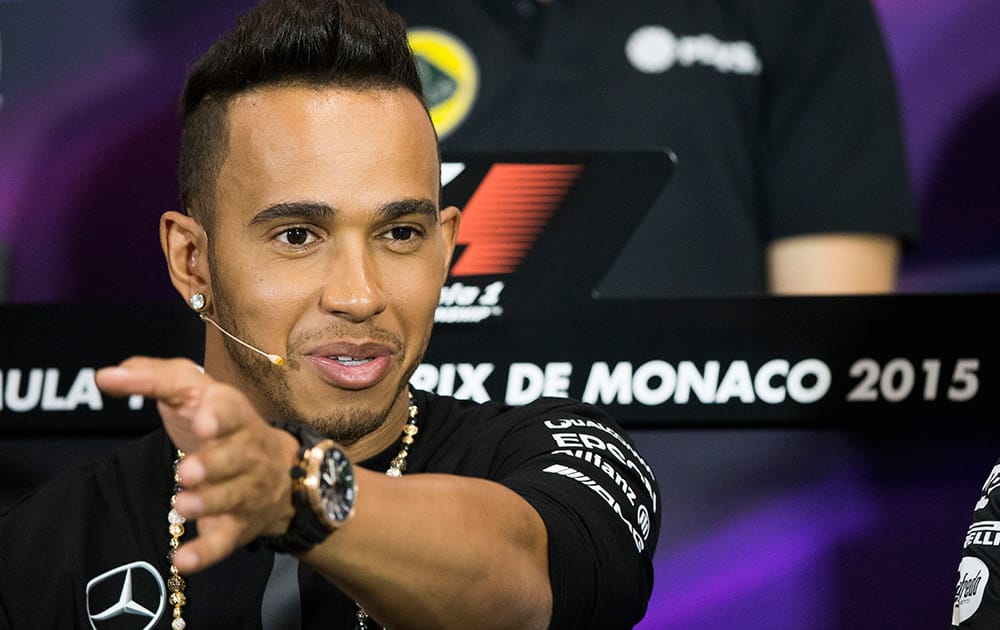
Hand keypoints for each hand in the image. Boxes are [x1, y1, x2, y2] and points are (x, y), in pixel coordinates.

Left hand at [96, 356, 298, 572]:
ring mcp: (246, 490)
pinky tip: (183, 560)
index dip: (219, 417)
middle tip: (187, 472)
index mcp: (234, 414)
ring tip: (183, 505)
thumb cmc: (219, 425)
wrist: (276, 471)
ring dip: (208, 503)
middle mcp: (247, 451)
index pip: (231, 410)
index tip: (202, 423)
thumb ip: (152, 378)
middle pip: (237, 457)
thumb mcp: (192, 392)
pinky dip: (205, 552)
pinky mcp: (238, 526)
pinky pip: (224, 541)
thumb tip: (107, 375)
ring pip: (232, 498)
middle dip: (214, 464)